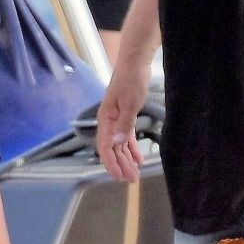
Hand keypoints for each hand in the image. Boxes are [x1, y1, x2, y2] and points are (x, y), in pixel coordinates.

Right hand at [96, 61, 149, 181]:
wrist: (135, 63)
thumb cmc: (131, 80)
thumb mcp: (129, 103)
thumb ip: (124, 124)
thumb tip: (117, 143)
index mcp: (106, 120)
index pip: (105, 147)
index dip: (111, 163)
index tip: (118, 177)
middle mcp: (109, 123)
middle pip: (113, 149)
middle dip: (121, 165)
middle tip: (132, 180)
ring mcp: (117, 121)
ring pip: (120, 146)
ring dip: (127, 160)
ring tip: (135, 174)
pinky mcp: (126, 118)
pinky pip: (127, 138)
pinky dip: (133, 149)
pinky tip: (139, 160)